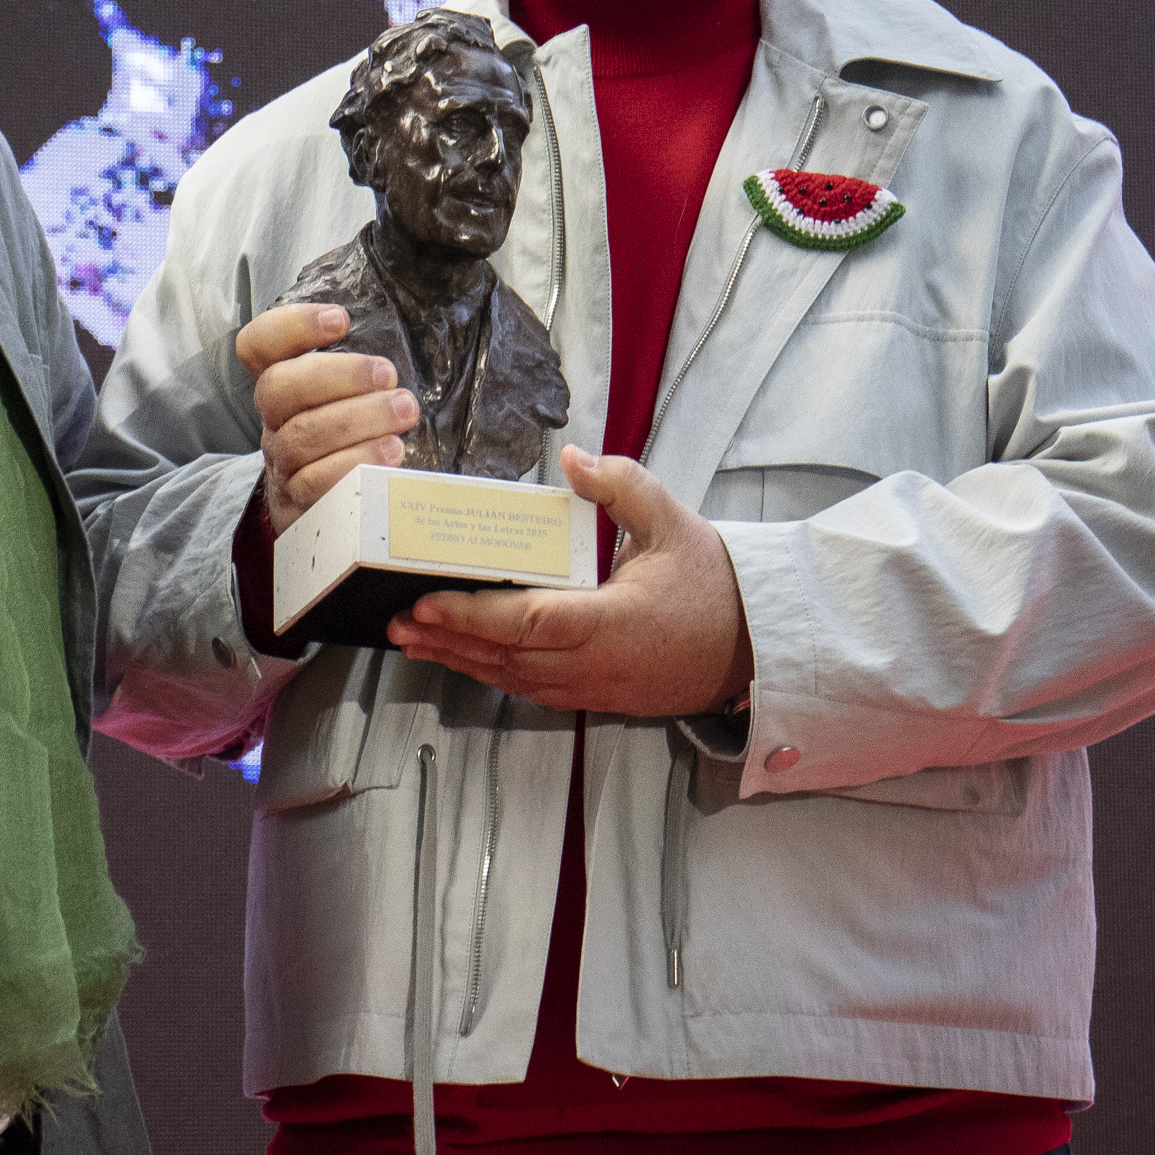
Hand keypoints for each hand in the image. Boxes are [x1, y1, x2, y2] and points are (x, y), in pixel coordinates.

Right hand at [237, 301, 419, 535]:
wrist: (327, 516)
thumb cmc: (351, 443)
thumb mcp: (351, 401)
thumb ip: (365, 373)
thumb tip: (418, 332)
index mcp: (284, 386)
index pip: (258, 346)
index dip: (290, 327)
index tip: (341, 320)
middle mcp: (274, 421)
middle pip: (278, 388)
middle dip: (337, 375)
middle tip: (387, 374)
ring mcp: (283, 463)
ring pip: (302, 436)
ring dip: (358, 419)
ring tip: (405, 410)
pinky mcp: (299, 504)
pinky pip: (317, 482)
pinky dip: (356, 463)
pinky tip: (392, 452)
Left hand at [389, 448, 754, 717]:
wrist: (756, 646)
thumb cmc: (715, 584)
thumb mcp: (673, 522)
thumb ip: (621, 485)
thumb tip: (573, 456)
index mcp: (611, 623)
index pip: (526, 622)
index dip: (472, 616)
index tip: (427, 603)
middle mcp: (595, 664)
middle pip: (506, 657)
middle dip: (447, 640)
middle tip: (398, 621)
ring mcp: (594, 688)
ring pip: (513, 679)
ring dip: (461, 661)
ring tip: (413, 640)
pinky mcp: (596, 698)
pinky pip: (532, 689)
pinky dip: (492, 673)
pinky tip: (465, 658)